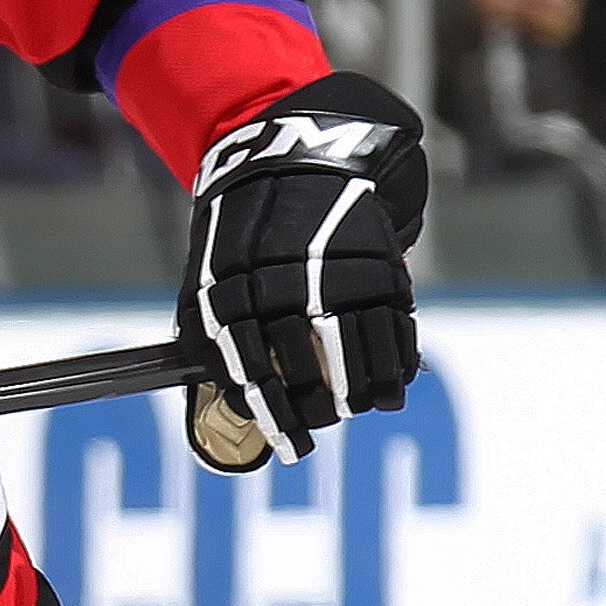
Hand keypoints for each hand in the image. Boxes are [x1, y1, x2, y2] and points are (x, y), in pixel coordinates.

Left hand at [180, 72, 428, 465]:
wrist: (295, 160)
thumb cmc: (240, 235)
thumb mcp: (209, 278)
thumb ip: (214, 338)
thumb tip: (228, 402)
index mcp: (233, 295)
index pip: (255, 374)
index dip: (278, 416)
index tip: (293, 445)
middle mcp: (282, 288)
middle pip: (306, 370)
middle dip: (320, 409)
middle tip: (326, 424)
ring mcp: (332, 276)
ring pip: (354, 354)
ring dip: (363, 392)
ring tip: (363, 407)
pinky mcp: (375, 263)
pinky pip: (390, 325)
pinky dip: (397, 359)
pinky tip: (394, 381)